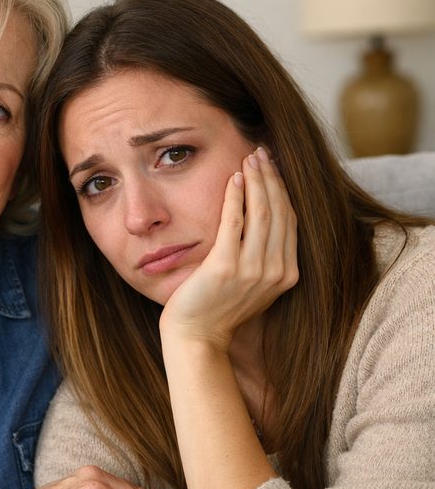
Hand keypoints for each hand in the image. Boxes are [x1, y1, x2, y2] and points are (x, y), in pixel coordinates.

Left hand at [160, 147, 297, 350]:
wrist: (198, 334)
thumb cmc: (219, 306)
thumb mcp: (252, 282)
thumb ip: (264, 255)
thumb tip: (262, 215)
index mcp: (287, 274)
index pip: (290, 220)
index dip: (282, 190)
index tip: (273, 167)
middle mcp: (276, 271)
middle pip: (279, 211)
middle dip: (271, 178)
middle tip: (261, 153)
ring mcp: (252, 270)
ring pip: (261, 213)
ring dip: (256, 181)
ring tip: (249, 159)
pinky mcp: (225, 267)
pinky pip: (234, 223)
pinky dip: (236, 198)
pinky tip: (233, 179)